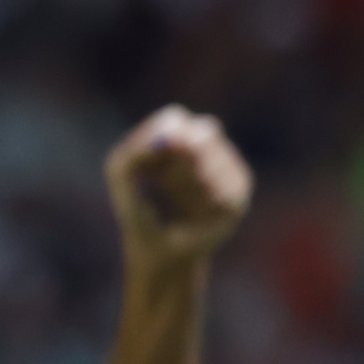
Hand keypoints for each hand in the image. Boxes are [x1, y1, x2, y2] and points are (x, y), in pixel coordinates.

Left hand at [107, 105, 252, 268]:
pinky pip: (225, 188)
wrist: (158, 245)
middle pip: (203, 131)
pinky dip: (204, 202)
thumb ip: (134, 153)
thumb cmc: (138, 206)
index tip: (151, 158)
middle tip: (162, 180)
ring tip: (177, 202)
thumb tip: (166, 138)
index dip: (165, 136)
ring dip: (188, 184)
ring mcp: (226, 163)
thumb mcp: (122, 176)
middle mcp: (204, 144)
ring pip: (213, 161)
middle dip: (180, 159)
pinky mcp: (241, 189)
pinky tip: (196, 213)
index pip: (174, 118)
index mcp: (173, 135)